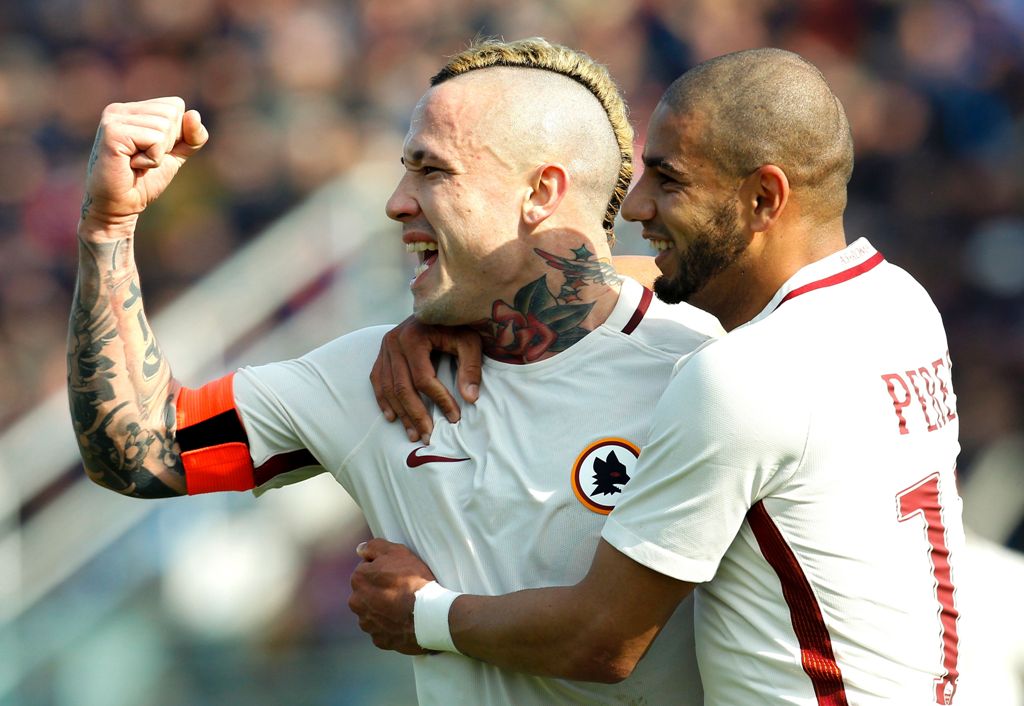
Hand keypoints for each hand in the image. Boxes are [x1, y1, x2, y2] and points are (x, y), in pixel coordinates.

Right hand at [81, 97, 208, 237]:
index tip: (153, 150)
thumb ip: (191, 136)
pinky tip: (132, 165)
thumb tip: (194, 114)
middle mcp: (120, 109)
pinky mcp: (113, 132)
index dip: (176, 134)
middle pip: (172, 113)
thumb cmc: (144, 180)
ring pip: (164, 126)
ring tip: (137, 163)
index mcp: (133, 109)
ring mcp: (114, 118)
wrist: (120, 206)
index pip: (175, 105)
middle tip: (144, 158)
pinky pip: (155, 140)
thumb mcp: (175, 154)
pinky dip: (152, 159)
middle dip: (167, 143)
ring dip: (158, 153)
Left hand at [349, 539, 436, 654]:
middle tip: (400, 590)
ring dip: (382, 609)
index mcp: (359, 579)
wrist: (430, 614)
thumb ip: (374, 547)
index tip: (396, 574)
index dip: (382, 570)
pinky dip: (389, 626)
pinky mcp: (378, 639)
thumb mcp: (397, 552)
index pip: (366, 570)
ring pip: (372, 612)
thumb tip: (360, 550)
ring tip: (403, 607)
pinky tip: (403, 620)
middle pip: (366, 592)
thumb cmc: (415, 580)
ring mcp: (367, 623)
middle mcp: (356, 602)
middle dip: (378, 590)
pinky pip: (381, 629)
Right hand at [369, 317, 482, 442]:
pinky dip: (384, 400)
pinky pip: (377, 380)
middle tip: (428, 437)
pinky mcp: (381, 352)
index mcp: (414, 337)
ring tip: (413, 434)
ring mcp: (385, 347)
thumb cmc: (457, 325)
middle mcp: (394, 341)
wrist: (439, 306)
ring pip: (388, 388)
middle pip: (402, 387)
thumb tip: (470, 398)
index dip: (440, 400)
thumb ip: (470, 368)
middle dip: (416, 415)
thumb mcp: (470, 341)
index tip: (454, 417)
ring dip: (401, 414)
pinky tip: (393, 417)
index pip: (424, 378)